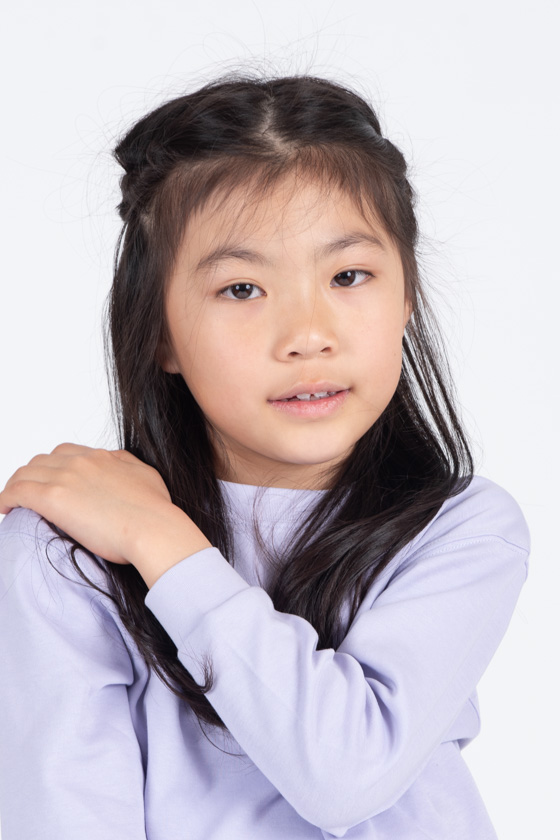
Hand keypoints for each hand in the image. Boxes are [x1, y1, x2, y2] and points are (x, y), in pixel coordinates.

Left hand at [0, 444, 211, 585]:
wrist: (153, 528)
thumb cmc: (155, 510)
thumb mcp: (145, 475)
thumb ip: (126, 465)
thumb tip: (115, 463)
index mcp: (100, 457)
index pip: (64, 453)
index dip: (52, 467)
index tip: (50, 481)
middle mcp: (80, 462)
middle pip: (41, 461)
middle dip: (32, 476)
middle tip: (29, 495)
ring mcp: (65, 477)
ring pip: (25, 474)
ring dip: (16, 486)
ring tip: (14, 503)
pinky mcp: (53, 498)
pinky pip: (16, 492)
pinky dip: (7, 498)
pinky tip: (6, 509)